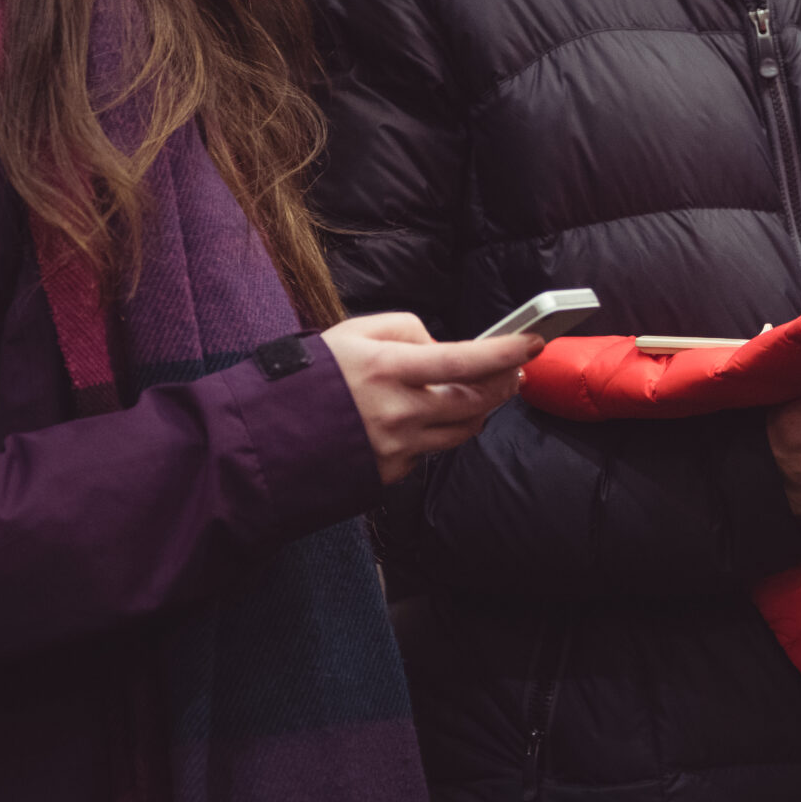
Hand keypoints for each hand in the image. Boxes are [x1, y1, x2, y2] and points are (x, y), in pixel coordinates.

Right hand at [322, 313, 536, 483]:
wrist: (268, 438)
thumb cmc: (312, 377)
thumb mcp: (353, 333)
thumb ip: (405, 330)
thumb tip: (441, 345)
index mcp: (388, 369)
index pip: (463, 360)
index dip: (504, 352)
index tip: (532, 342)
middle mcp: (398, 411)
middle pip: (474, 401)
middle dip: (503, 384)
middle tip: (515, 371)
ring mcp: (397, 447)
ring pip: (462, 430)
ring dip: (480, 410)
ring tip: (482, 392)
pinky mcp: (392, 472)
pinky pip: (431, 450)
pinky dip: (439, 431)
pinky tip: (430, 418)